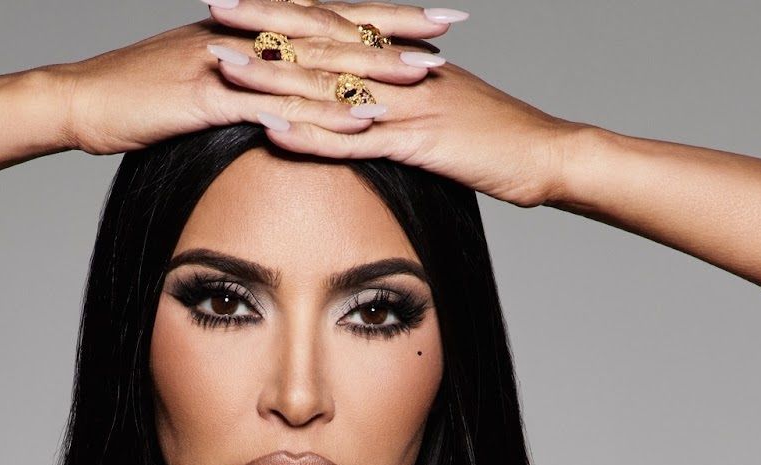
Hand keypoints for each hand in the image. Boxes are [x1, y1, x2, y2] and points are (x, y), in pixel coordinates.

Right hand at [41, 4, 456, 159]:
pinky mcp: (215, 97)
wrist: (80, 101)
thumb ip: (238, 80)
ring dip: (374, 70)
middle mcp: (248, 32)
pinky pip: (280, 104)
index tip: (426, 14)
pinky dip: (324, 114)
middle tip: (450, 27)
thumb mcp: (194, 81)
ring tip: (426, 76)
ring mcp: (233, 62)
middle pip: (335, 26)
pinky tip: (364, 124)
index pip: (325, 12)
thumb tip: (270, 93)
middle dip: (395, 27)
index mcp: (248, 25)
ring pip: (317, 62)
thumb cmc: (132, 97)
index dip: (377, 11)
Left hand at [202, 0, 582, 208]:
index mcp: (401, 57)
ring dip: (273, 78)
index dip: (284, 10)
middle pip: (320, 43)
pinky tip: (272, 131)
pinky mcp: (416, 143)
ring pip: (328, 87)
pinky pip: (354, 140)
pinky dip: (312, 136)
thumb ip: (399, 105)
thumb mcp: (441, 112)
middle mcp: (398, 70)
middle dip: (264, 28)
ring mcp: (404, 104)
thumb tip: (365, 109)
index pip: (332, 26)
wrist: (547, 154)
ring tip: (223, 67)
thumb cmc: (497, 140)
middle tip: (213, 9)